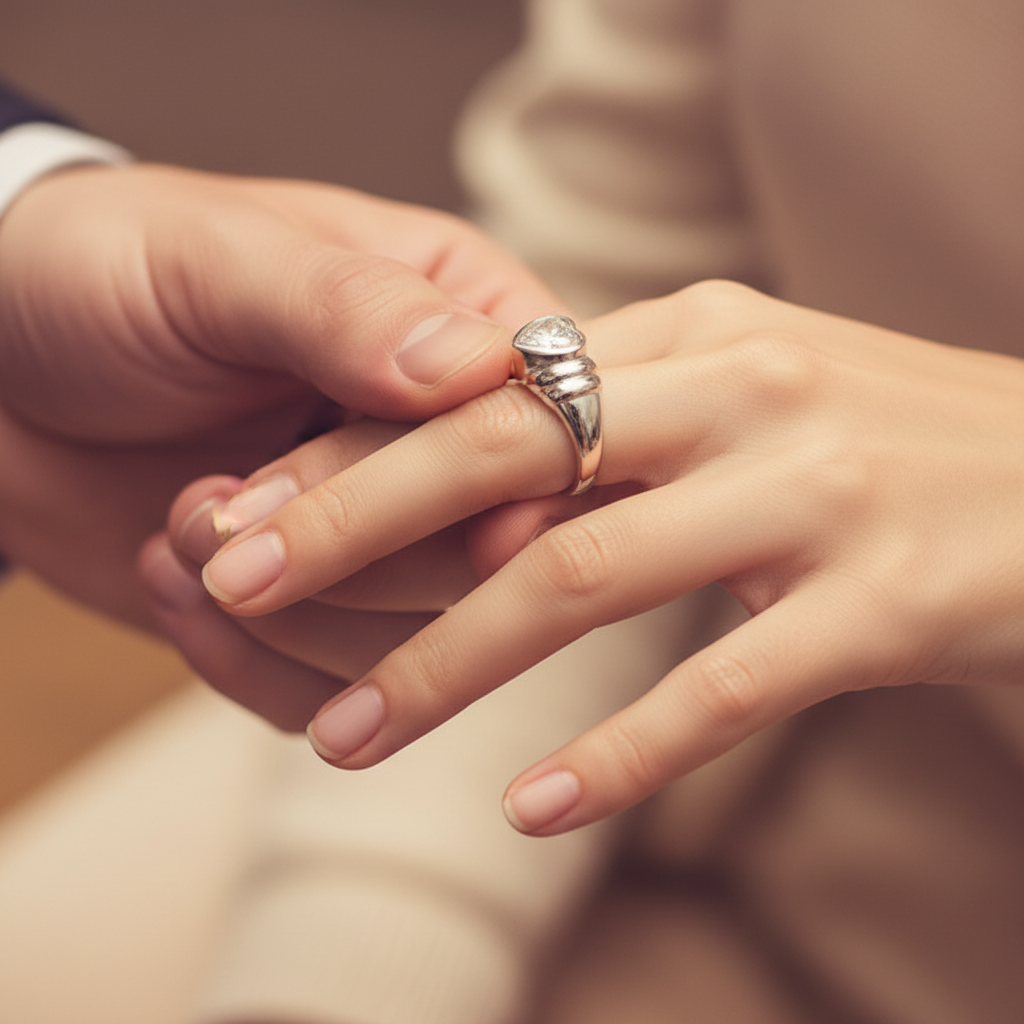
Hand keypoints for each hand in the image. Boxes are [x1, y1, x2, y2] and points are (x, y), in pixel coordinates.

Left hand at [0, 161, 559, 626]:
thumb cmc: (104, 276)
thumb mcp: (215, 260)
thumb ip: (345, 304)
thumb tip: (479, 365)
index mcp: (459, 321)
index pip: (546, 421)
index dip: (504, 483)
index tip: (450, 518)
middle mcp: (445, 440)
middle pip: (497, 551)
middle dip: (355, 553)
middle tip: (223, 513)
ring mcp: (391, 538)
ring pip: (420, 641)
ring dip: (285, 612)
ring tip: (180, 531)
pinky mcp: (325, 616)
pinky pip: (334, 693)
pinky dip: (244, 663)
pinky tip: (171, 584)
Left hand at [188, 281, 1023, 829]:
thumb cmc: (875, 439)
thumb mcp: (735, 390)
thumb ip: (614, 416)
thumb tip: (467, 463)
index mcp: (690, 329)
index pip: (484, 384)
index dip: (356, 445)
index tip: (252, 510)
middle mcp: (739, 385)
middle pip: (502, 450)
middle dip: (351, 520)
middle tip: (229, 585)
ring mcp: (812, 488)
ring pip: (584, 574)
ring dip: (448, 662)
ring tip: (342, 735)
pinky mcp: (884, 596)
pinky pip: (720, 685)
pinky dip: (617, 751)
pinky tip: (530, 809)